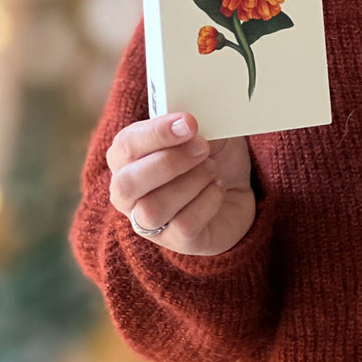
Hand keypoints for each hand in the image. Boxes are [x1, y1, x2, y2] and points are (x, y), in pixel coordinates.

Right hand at [106, 114, 254, 256]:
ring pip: (152, 210)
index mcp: (127, 158)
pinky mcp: (176, 241)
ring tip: (211, 169)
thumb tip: (188, 120)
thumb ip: (190, 123)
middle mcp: (128, 193)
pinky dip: (207, 201)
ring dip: (190, 183)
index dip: (156, 133)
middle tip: (203, 148)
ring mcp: (148, 222)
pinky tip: (218, 189)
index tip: (189, 122)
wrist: (236, 188)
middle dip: (169, 162)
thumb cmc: (210, 154)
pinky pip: (183, 225)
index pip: (125, 146)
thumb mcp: (204, 129)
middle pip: (128, 183)